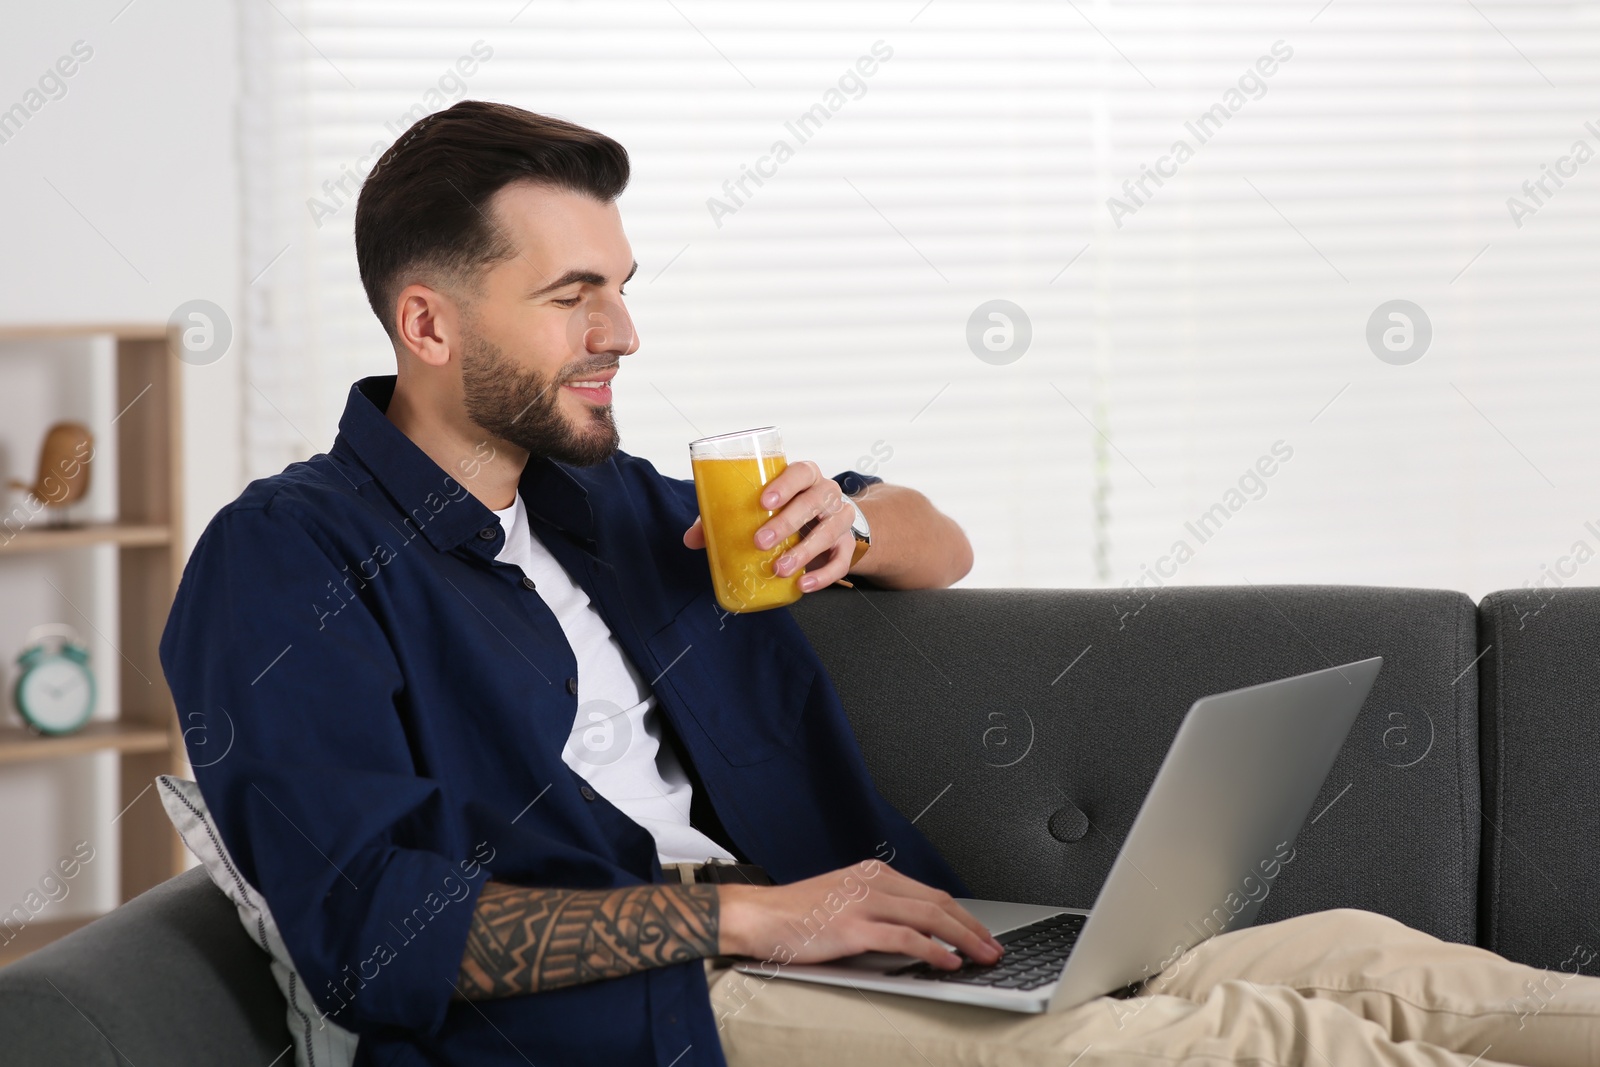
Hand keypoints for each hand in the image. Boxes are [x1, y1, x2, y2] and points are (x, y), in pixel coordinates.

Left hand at [681, 460, 856, 592]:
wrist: (828, 524)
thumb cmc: (786, 510)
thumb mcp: (760, 509)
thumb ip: (725, 519)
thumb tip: (691, 539)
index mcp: (805, 477)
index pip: (801, 472)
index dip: (785, 485)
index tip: (764, 502)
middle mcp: (827, 494)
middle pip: (815, 501)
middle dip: (788, 522)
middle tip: (761, 542)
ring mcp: (841, 519)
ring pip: (829, 532)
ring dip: (804, 552)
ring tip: (779, 569)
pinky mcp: (847, 545)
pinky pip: (842, 561)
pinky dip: (824, 576)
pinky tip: (803, 585)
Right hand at [715, 860, 1002, 969]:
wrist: (758, 916)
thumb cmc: (796, 915)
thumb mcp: (844, 902)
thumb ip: (879, 911)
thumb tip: (918, 936)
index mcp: (873, 874)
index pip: (931, 893)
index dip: (963, 915)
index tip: (982, 934)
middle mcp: (872, 882)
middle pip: (938, 902)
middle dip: (973, 927)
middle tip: (994, 948)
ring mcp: (863, 902)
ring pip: (929, 916)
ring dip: (963, 938)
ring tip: (982, 956)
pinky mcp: (853, 926)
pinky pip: (904, 937)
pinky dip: (932, 949)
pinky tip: (947, 961)